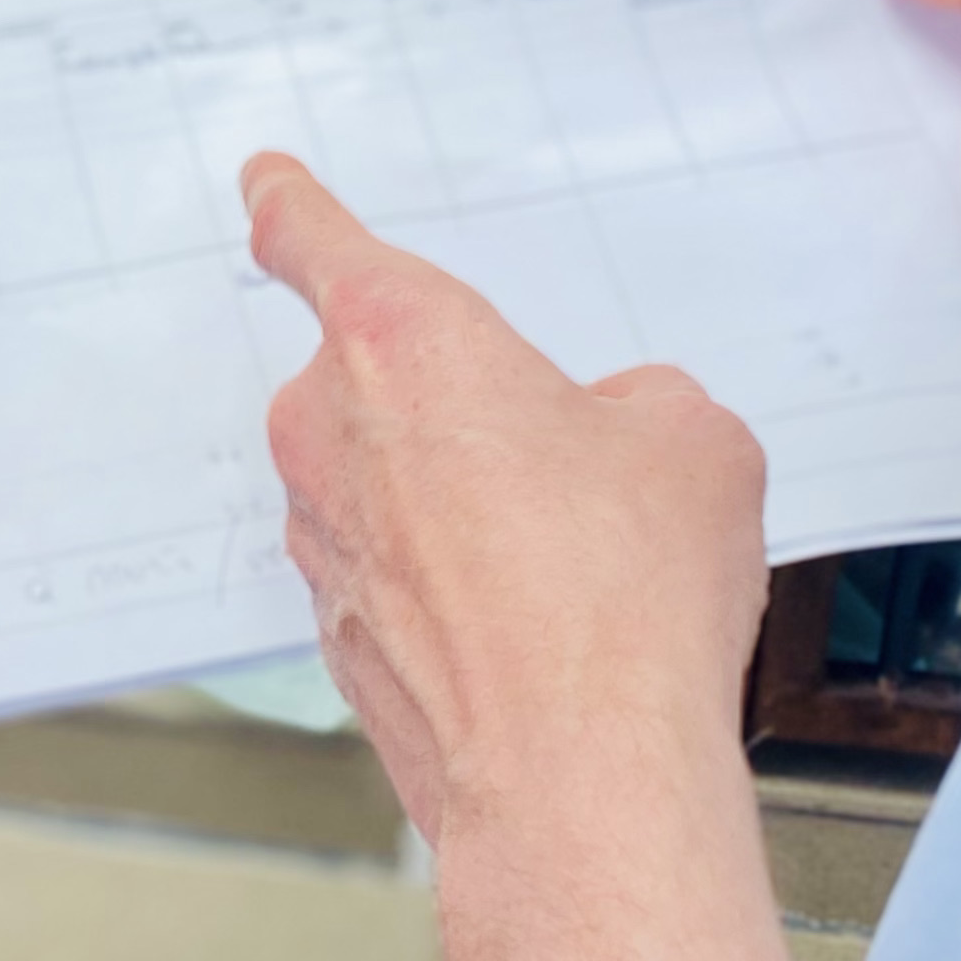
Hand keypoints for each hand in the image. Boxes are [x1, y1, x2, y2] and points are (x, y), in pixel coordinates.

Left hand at [247, 154, 802, 960]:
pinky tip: (538, 639)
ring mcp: (320, 536)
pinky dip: (452, 593)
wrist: (578, 775)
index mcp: (400, 337)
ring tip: (569, 574)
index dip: (291, 206)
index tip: (268, 185)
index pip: (310, 237)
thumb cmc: (622, 597)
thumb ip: (637, 402)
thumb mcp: (692, 441)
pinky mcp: (335, 631)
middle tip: (556, 469)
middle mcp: (330, 428)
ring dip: (456, 509)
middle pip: (377, 379)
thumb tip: (618, 431)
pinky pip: (395, 577)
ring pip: (389, 486)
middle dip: (456, 410)